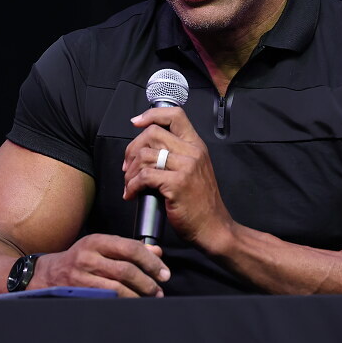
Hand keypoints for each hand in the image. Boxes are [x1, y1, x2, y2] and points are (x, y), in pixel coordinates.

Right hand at [29, 234, 169, 297]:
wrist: (48, 274)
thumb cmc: (80, 259)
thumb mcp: (101, 247)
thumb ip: (128, 248)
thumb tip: (157, 251)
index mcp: (97, 241)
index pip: (130, 248)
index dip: (151, 261)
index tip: (163, 272)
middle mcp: (88, 257)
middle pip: (126, 270)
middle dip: (148, 281)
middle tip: (159, 288)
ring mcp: (82, 276)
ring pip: (118, 288)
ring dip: (138, 295)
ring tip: (150, 297)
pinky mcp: (79, 293)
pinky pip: (107, 299)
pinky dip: (124, 302)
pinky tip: (133, 303)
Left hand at [122, 107, 233, 248]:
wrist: (214, 228)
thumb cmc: (200, 203)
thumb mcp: (194, 170)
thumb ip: (175, 155)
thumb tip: (144, 148)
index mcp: (197, 145)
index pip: (175, 115)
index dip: (151, 114)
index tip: (136, 122)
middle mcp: (193, 152)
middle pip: (153, 133)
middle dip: (132, 149)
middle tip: (128, 166)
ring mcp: (186, 167)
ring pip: (145, 154)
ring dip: (130, 171)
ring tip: (130, 184)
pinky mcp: (177, 184)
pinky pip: (144, 176)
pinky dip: (132, 186)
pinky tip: (132, 194)